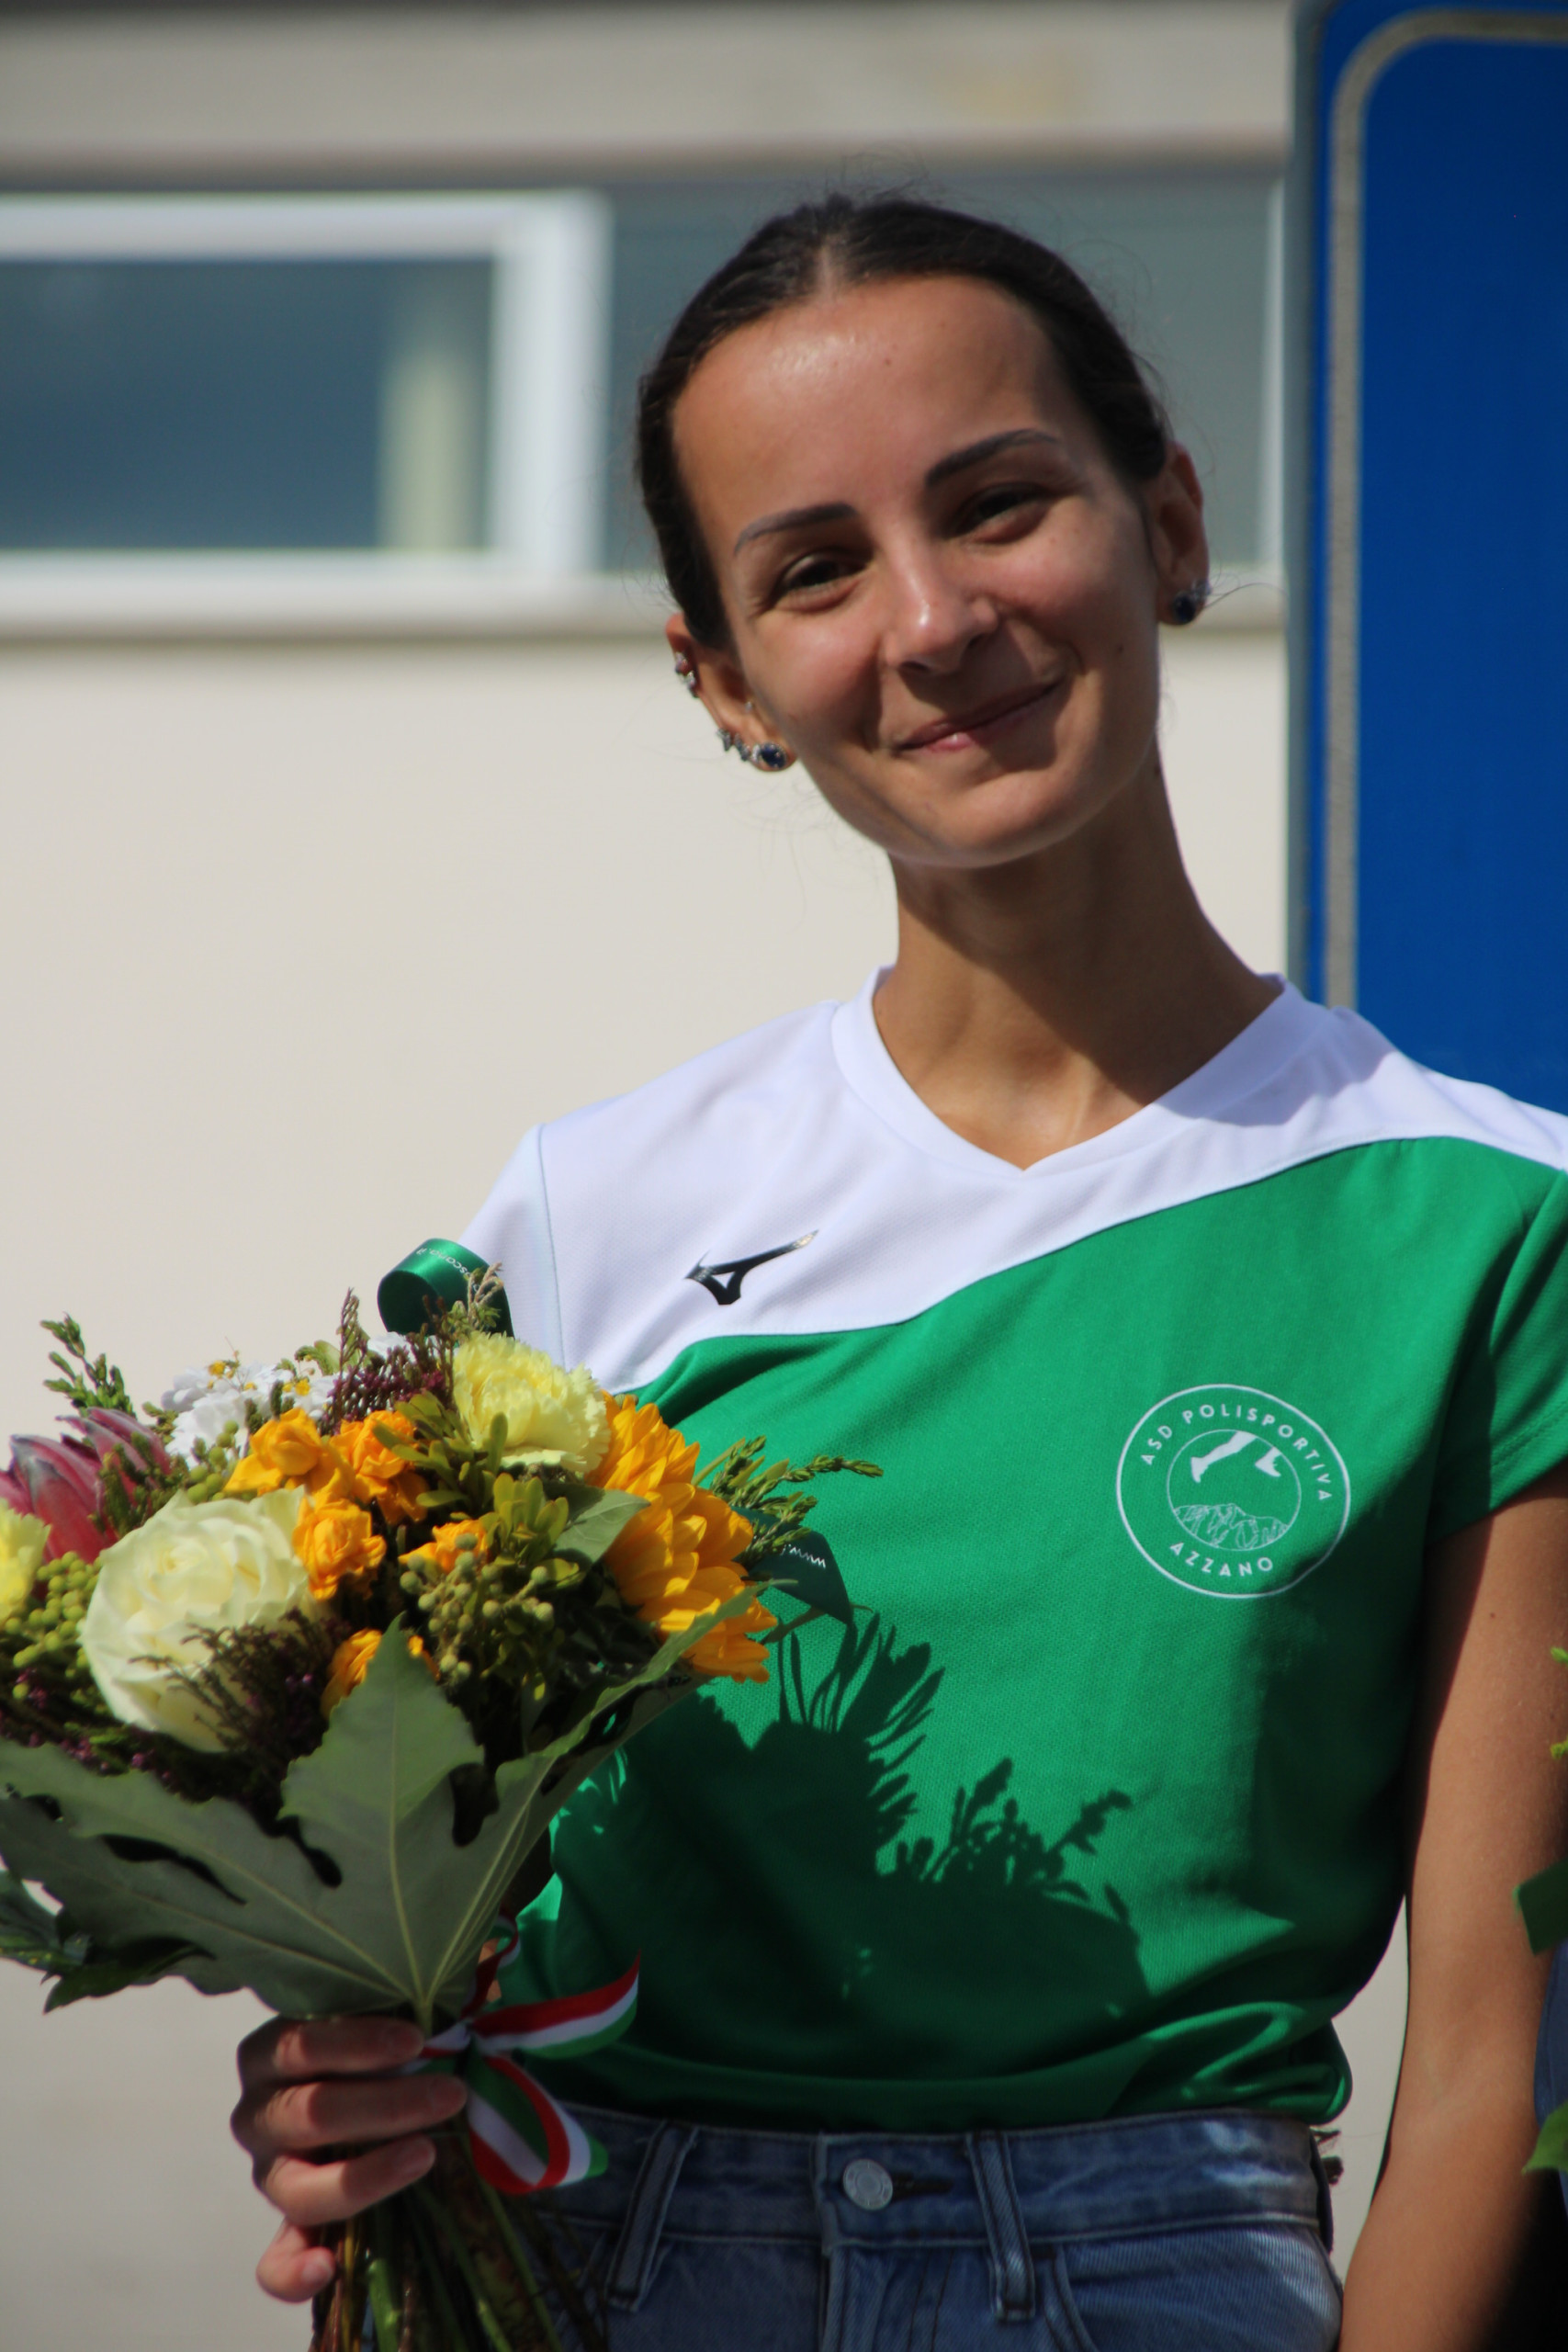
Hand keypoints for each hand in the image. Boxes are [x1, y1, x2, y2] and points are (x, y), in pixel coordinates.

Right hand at [231, 2014, 467, 2302]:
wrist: (368, 2093)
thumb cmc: (376, 2048)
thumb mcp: (378, 2020)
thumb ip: (396, 2013)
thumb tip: (458, 2004)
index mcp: (270, 2054)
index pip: (301, 2044)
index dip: (357, 2043)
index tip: (417, 2040)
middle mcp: (259, 2115)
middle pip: (312, 2113)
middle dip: (387, 2105)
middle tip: (450, 2096)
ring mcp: (270, 2173)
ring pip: (301, 2188)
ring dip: (368, 2174)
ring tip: (427, 2154)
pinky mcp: (287, 2225)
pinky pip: (275, 2264)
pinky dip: (294, 2272)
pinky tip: (328, 2267)